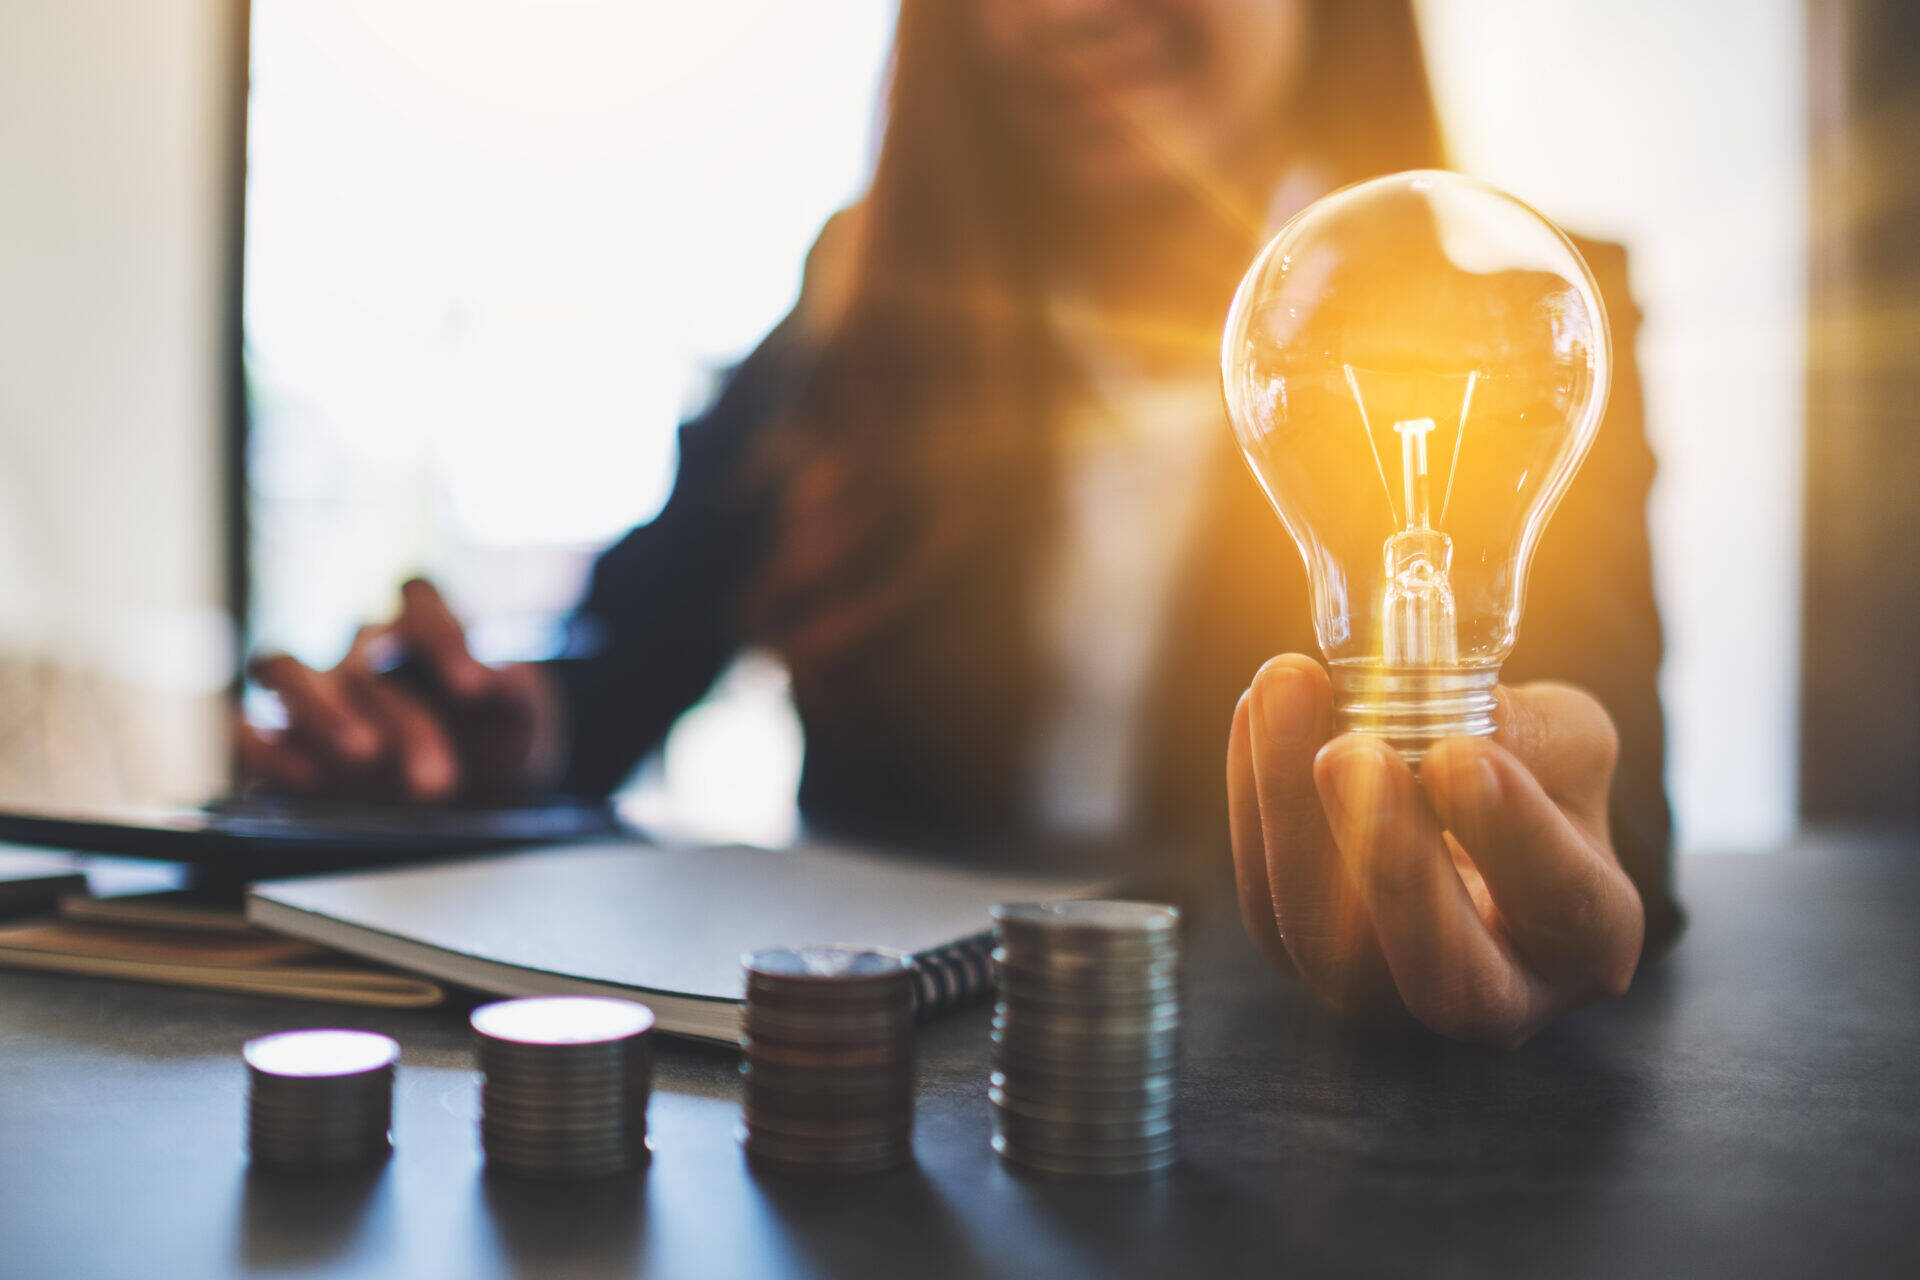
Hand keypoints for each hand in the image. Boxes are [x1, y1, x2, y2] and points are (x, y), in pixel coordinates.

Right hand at [235, 579, 562, 802]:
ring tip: (363, 757)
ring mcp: (315, 696)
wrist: (477, 802)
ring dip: (320, 711)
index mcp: (423, 630)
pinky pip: (247, 729)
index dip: (442, 633)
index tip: (475, 688)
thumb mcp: (525, 722)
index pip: (416, 596)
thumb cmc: (499, 744)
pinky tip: (308, 779)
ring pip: (281, 667)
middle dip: (408, 724)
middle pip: (365, 659)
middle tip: (438, 783)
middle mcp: (362, 653)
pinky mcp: (280, 743)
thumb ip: (519, 694)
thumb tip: (501, 675)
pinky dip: (267, 748)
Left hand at [1227, 654, 1643, 1047]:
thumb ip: (1534, 733)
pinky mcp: (1303, 961)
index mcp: (1588, 941)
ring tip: (1281, 697)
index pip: (1562, 904)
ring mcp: (1388, 996)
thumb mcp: (1565, 737)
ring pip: (1327, 943)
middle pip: (1444, 973)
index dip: (1513, 835)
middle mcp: (1497, 996)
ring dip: (1291, 814)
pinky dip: (1254, 803)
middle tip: (1348, 752)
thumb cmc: (1533, 775)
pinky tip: (1258, 713)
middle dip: (1390, 862)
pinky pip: (1266, 900)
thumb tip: (1467, 717)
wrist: (1458, 806)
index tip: (1461, 753)